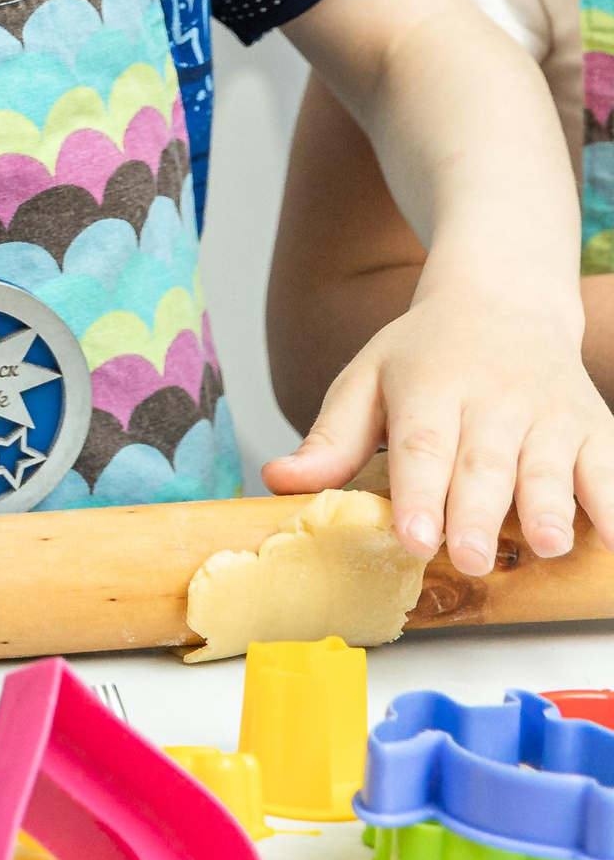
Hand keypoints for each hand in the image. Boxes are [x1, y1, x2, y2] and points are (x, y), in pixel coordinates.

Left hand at [262, 281, 613, 571]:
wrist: (502, 301)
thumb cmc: (424, 355)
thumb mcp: (366, 379)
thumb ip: (331, 438)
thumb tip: (279, 480)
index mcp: (427, 385)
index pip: (420, 444)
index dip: (418, 493)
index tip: (413, 539)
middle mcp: (491, 397)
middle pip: (483, 461)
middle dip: (476, 513)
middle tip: (468, 558)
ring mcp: (548, 411)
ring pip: (549, 464)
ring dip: (550, 506)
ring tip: (546, 545)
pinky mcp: (594, 424)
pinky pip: (609, 464)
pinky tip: (611, 537)